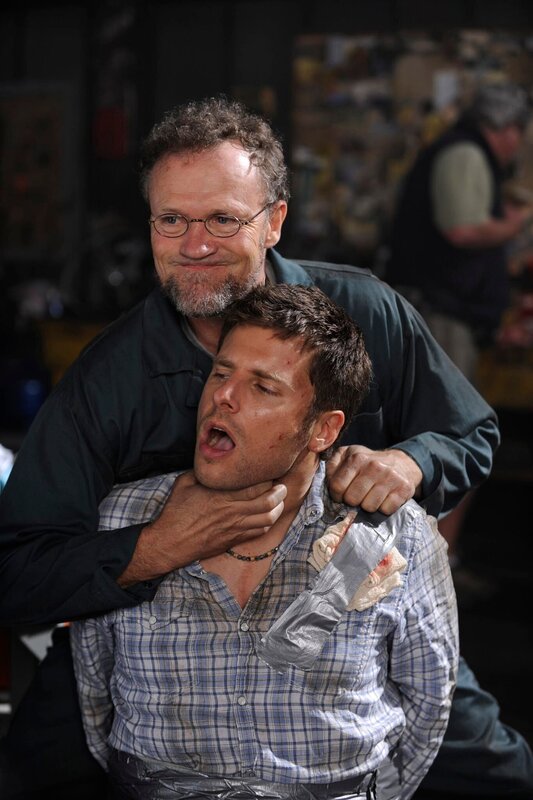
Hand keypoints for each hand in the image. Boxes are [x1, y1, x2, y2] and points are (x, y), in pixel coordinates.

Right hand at [118, 471, 286, 584]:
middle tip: (281, 485)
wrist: (170, 543)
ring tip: (278, 501)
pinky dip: (267, 523)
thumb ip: (203, 472)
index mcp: (221, 495)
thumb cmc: (175, 512)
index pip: (255, 485)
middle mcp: (232, 512)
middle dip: (280, 492)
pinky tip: (267, 516)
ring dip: (277, 509)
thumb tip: (215, 462)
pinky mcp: (234, 540)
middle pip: (268, 502)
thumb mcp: (185, 483)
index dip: (267, 477)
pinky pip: (259, 532)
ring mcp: (235, 528)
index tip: (268, 470)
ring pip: (268, 519)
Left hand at [326, 445, 422, 514]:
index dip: (336, 495)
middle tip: (358, 495)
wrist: (402, 462)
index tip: (341, 495)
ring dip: (368, 505)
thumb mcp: (348, 456)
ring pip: (369, 507)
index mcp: (357, 457)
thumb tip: (328, 481)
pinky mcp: (404, 489)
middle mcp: (374, 466)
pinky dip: (383, 508)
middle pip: (352, 499)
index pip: (337, 486)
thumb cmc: (368, 462)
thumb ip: (333, 465)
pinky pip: (386, 510)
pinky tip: (384, 498)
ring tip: (371, 496)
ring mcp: (391, 478)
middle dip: (353, 500)